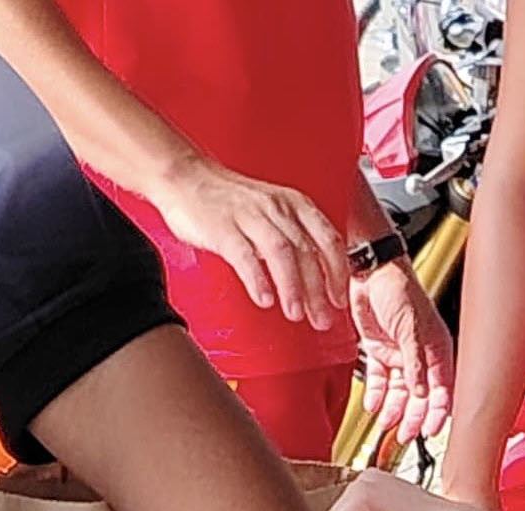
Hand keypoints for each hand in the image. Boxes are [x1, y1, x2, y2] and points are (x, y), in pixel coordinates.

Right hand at [151, 157, 348, 329]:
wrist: (185, 177)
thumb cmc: (228, 199)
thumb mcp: (273, 210)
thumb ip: (294, 238)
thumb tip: (316, 278)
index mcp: (294, 204)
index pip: (328, 240)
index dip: (337, 273)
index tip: (339, 300)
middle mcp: (276, 208)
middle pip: (307, 252)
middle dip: (317, 291)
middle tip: (321, 319)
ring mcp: (249, 216)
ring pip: (281, 253)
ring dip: (292, 287)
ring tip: (295, 313)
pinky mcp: (222, 227)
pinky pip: (244, 256)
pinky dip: (257, 279)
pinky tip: (264, 299)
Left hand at [351, 261, 454, 444]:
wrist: (369, 269)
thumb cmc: (398, 288)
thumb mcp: (410, 328)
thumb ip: (415, 362)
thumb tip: (422, 393)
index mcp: (437, 349)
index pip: (443, 389)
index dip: (438, 412)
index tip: (431, 430)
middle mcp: (420, 355)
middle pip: (421, 396)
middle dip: (414, 417)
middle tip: (405, 435)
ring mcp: (399, 353)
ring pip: (400, 392)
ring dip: (394, 409)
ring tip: (385, 423)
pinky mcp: (378, 349)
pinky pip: (379, 379)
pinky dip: (376, 394)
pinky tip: (372, 405)